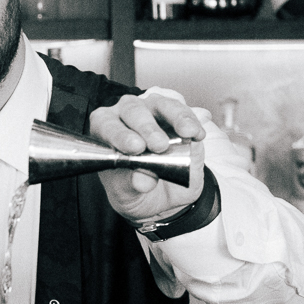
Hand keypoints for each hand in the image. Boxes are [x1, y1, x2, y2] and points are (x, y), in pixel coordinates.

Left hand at [89, 92, 205, 225]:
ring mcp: (154, 114)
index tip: (134, 148)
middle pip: (133, 110)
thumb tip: (142, 180)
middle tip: (159, 146)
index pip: (105, 124)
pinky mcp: (179, 120)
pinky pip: (185, 114)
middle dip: (147, 127)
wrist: (164, 199)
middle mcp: (126, 118)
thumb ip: (131, 186)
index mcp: (105, 133)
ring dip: (174, 117)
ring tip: (185, 133)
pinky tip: (197, 135)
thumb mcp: (128, 196)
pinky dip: (192, 122)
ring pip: (161, 105)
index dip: (118, 133)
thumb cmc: (135, 191)